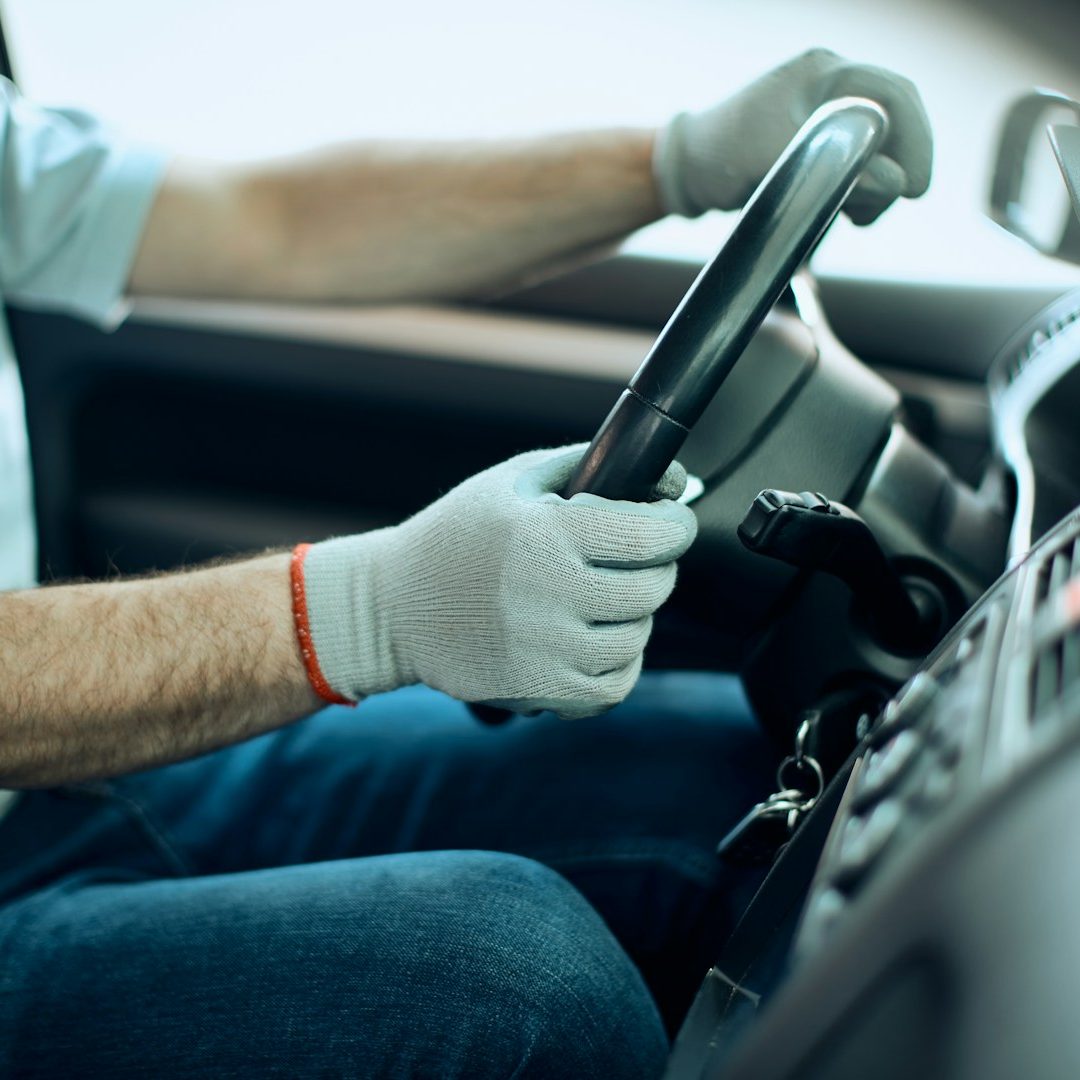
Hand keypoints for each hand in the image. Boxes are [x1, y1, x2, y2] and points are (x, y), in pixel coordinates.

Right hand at [297, 446, 696, 717]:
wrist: (393, 605)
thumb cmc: (459, 534)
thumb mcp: (513, 479)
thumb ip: (588, 466)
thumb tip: (672, 479)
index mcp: (544, 533)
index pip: (652, 536)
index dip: (675, 525)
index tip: (670, 521)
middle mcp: (547, 593)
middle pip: (652, 588)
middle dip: (657, 567)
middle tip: (636, 558)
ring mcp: (543, 650)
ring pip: (638, 637)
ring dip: (635, 615)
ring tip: (606, 598)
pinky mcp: (537, 691)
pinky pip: (614, 687)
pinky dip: (619, 664)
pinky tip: (598, 640)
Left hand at [653, 48, 932, 224]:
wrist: (685, 170)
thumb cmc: (718, 156)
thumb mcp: (773, 160)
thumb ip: (833, 169)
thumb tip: (891, 184)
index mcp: (823, 72)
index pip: (894, 95)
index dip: (916, 140)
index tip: (915, 188)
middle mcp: (831, 85)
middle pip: (896, 119)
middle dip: (902, 165)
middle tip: (894, 204)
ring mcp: (826, 113)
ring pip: (882, 145)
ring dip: (882, 183)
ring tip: (859, 216)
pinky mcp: (820, 143)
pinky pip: (861, 161)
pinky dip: (864, 188)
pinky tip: (850, 212)